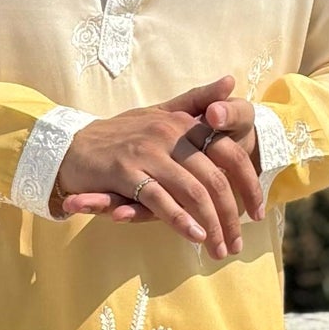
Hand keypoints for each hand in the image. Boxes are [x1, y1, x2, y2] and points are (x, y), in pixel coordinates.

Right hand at [53, 78, 263, 255]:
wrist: (69, 144)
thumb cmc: (119, 134)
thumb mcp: (159, 112)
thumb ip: (196, 100)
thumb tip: (230, 81)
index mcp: (182, 122)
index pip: (230, 153)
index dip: (249, 184)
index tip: (259, 211)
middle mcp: (169, 134)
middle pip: (215, 178)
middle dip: (231, 215)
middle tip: (237, 242)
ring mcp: (147, 152)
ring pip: (192, 192)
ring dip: (211, 225)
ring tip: (219, 248)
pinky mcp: (125, 172)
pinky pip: (160, 199)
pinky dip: (180, 220)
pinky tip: (194, 236)